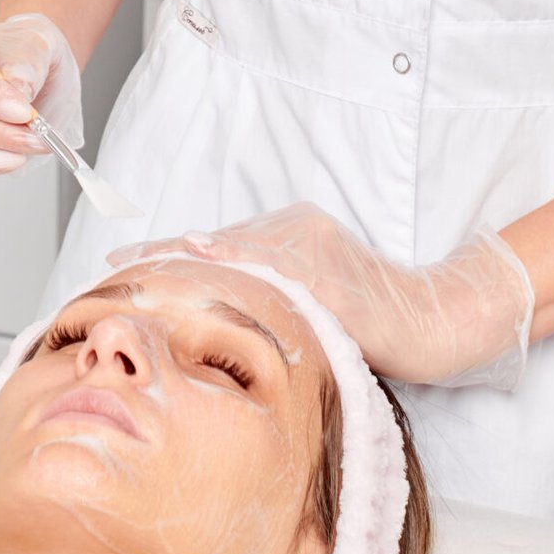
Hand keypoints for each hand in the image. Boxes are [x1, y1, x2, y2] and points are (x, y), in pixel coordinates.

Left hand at [107, 201, 534, 388]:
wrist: (440, 321)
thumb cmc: (376, 316)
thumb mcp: (314, 301)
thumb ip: (272, 294)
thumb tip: (217, 308)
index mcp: (293, 233)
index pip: (219, 242)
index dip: (167, 252)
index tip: (120, 263)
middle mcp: (301, 232)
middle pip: (219, 241)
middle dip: (163, 254)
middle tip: (113, 267)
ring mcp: (318, 253)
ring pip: (241, 254)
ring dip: (188, 264)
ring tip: (143, 270)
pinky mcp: (335, 281)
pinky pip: (281, 274)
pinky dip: (242, 269)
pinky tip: (208, 264)